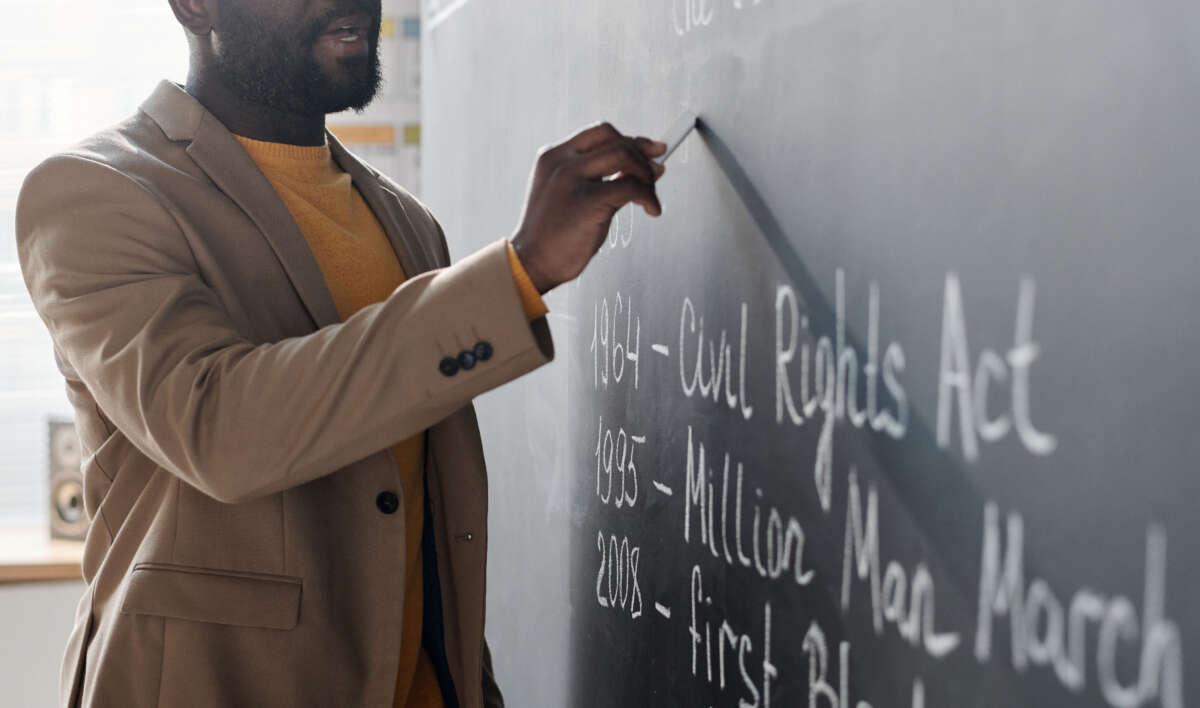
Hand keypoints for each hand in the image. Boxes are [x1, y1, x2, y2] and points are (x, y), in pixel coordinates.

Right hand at [510, 122, 667, 293]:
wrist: (532, 263)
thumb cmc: (554, 236)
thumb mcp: (574, 196)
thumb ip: (605, 179)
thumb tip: (648, 168)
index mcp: (555, 156)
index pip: (600, 133)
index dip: (631, 139)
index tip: (652, 149)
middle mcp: (561, 162)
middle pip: (615, 139)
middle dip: (642, 154)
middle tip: (655, 172)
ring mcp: (571, 179)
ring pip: (624, 156)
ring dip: (646, 174)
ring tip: (650, 196)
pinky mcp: (586, 201)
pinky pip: (629, 187)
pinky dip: (648, 196)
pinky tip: (651, 209)